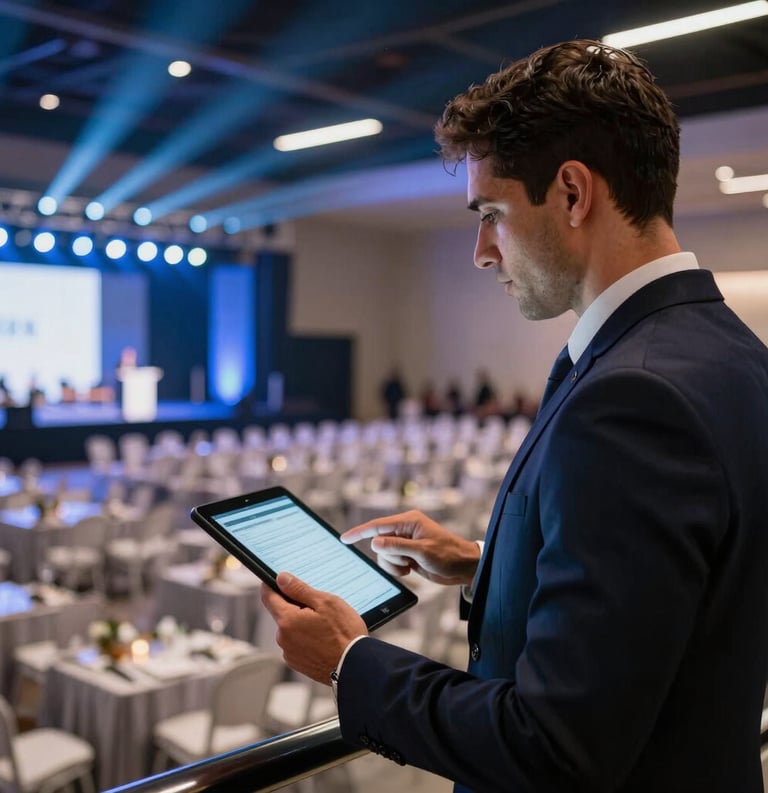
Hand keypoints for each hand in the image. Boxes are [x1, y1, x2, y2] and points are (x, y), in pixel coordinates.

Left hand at [260, 572, 366, 683]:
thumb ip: (299, 589)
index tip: (278, 580)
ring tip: (326, 627)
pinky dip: (306, 639)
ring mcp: (290, 653)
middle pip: (282, 613)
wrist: (356, 666)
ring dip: (302, 624)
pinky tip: (324, 640)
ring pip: (291, 629)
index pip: (268, 597)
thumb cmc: (344, 634)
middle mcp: (283, 638)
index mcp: (287, 620)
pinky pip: (297, 644)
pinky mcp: (298, 663)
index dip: (272, 585)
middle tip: (319, 607)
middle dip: (296, 607)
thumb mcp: (325, 602)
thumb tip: (281, 578)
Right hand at [341, 510, 480, 586]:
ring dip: (393, 565)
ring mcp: (405, 542)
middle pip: (380, 543)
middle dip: (389, 556)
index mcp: (408, 521)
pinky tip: (411, 570)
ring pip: (384, 555)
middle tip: (407, 562)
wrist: (463, 567)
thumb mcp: (422, 551)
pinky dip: (396, 569)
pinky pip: (391, 562)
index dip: (360, 532)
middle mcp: (405, 530)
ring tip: (410, 567)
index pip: (377, 526)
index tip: (344, 538)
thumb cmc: (448, 555)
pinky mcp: (407, 554)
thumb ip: (397, 546)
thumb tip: (375, 542)